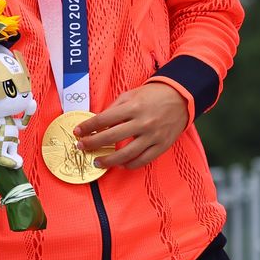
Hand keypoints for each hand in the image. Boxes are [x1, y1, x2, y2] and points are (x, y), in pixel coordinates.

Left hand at [73, 82, 188, 169]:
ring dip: (108, 161)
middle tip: (81, 147)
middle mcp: (142, 122)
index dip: (88, 127)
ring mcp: (152, 136)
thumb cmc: (153, 95)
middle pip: (111, 137)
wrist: (181, 97)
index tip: (78, 132)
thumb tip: (97, 123)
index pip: (103, 119)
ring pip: (126, 154)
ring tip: (97, 162)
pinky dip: (129, 165)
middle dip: (92, 144)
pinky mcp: (161, 146)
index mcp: (132, 107)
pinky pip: (142, 160)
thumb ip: (114, 108)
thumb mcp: (131, 95)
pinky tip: (120, 164)